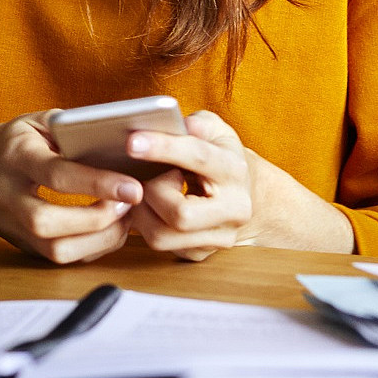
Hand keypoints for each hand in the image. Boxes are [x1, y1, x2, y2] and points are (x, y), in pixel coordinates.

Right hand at [0, 112, 147, 263]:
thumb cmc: (12, 142)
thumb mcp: (37, 122)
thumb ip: (71, 128)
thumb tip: (118, 141)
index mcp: (15, 157)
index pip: (56, 175)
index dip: (97, 183)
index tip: (133, 188)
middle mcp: (7, 195)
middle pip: (48, 222)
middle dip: (97, 219)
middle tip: (129, 205)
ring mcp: (11, 225)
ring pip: (53, 249)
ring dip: (98, 240)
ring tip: (123, 218)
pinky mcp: (21, 244)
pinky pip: (58, 257)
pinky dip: (91, 248)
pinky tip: (108, 229)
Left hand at [118, 110, 260, 260]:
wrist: (246, 194)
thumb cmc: (220, 156)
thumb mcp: (216, 131)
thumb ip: (199, 124)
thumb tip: (182, 125)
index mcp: (235, 171)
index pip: (198, 158)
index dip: (163, 148)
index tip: (131, 142)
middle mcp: (234, 210)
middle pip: (181, 214)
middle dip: (153, 193)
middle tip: (147, 176)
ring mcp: (219, 237)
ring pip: (163, 236)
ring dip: (142, 211)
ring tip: (145, 190)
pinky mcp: (201, 253)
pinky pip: (160, 246)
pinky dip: (144, 224)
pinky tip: (148, 206)